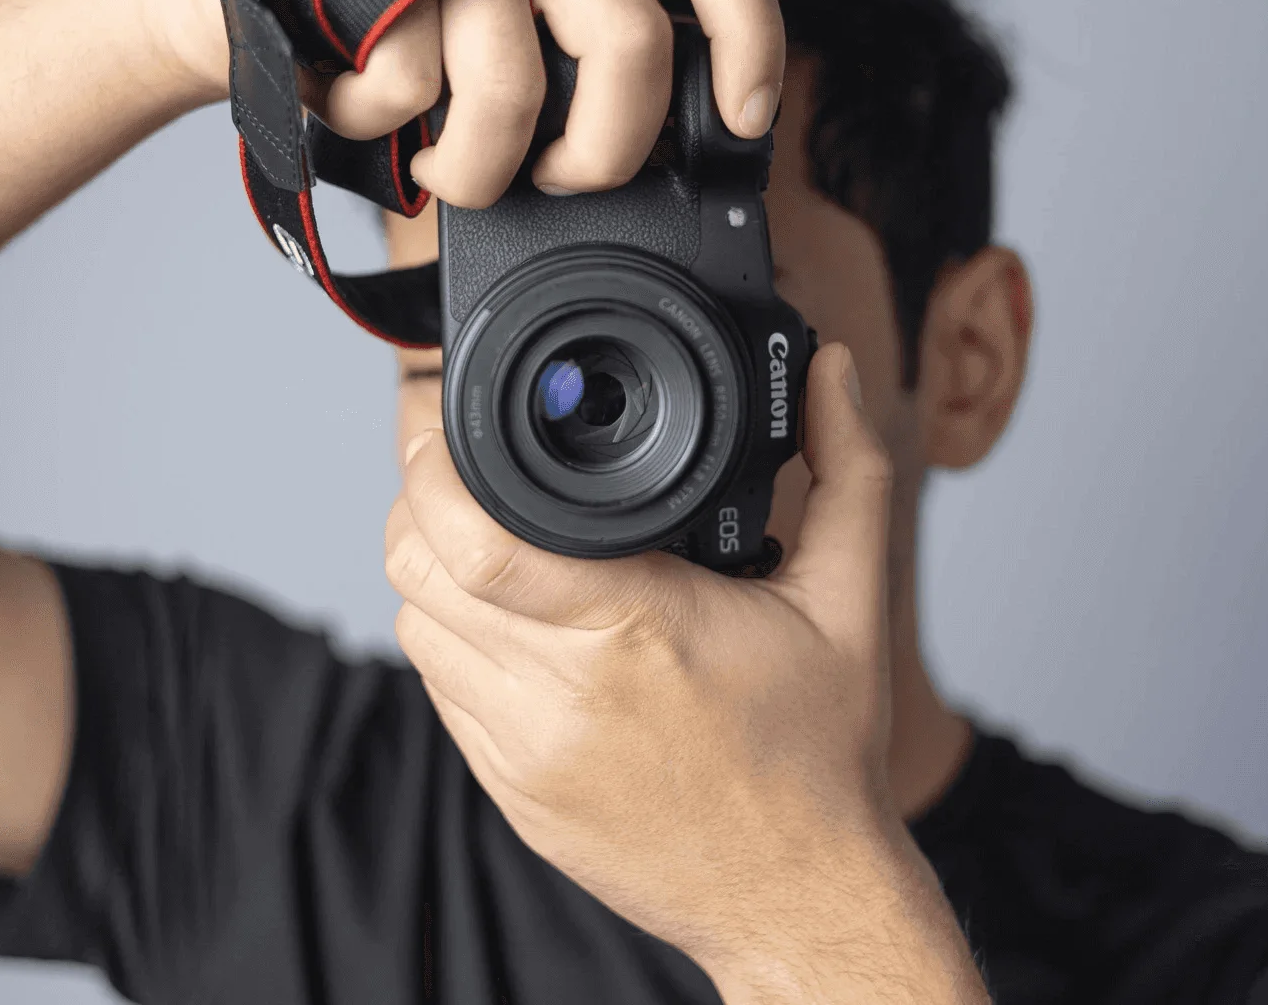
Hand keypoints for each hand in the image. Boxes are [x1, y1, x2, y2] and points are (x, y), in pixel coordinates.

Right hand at [300, 0, 784, 205]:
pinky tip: (375, 120)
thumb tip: (665, 155)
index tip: (745, 121)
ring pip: (514, 90)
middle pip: (630, 46)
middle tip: (562, 180)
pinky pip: (410, 89)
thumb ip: (599, 47)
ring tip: (455, 174)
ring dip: (481, 172)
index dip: (749, 38)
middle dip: (604, 151)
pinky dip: (384, 131)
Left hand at [384, 345, 963, 990]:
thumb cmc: (820, 753)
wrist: (798, 899)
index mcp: (635, 627)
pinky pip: (438, 686)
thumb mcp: (852, 598)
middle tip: (466, 461)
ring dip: (432, 564)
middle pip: (419, 567)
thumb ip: (846, 467)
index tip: (451, 418)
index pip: (478, 538)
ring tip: (487, 530)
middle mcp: (560, 692)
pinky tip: (506, 613)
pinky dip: (451, 632)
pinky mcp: (507, 789)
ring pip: (414, 622)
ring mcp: (521, 750)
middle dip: (424, 497)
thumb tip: (833, 368)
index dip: (438, 465)